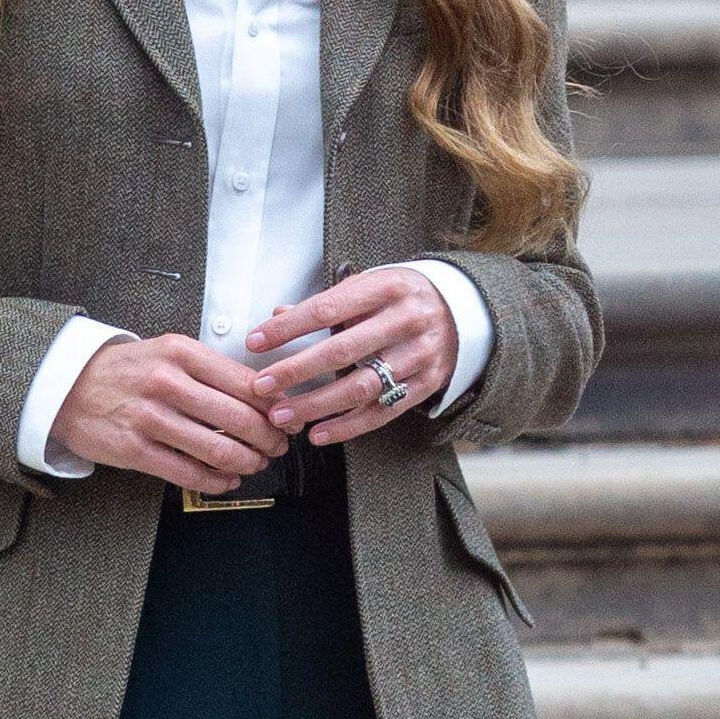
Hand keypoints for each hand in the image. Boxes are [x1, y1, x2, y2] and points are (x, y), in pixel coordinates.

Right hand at [49, 333, 290, 493]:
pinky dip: (216, 480)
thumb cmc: (127, 370)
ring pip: (217, 448)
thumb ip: (211, 370)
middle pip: (238, 417)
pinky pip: (187, 472)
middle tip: (277, 445)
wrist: (68, 385)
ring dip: (247, 461)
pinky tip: (226, 479)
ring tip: (255, 463)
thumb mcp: (168, 352)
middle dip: (268, 437)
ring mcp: (149, 417)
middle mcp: (167, 381)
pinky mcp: (134, 449)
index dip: (273, 405)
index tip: (286, 416)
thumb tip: (262, 395)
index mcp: (181, 352)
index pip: (244, 381)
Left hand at [245, 267, 458, 445]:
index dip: (289, 328)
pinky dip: (349, 426)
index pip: (328, 309)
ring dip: (317, 405)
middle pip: (342, 351)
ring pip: (361, 387)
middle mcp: (406, 321)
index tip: (256, 342)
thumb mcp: (369, 286)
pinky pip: (383, 411)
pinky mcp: (426, 384)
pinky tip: (319, 433)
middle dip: (296, 370)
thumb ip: (327, 303)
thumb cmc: (401, 297)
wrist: (463, 312)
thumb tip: (278, 315)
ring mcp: (420, 356)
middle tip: (262, 385)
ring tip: (282, 415)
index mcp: (387, 287)